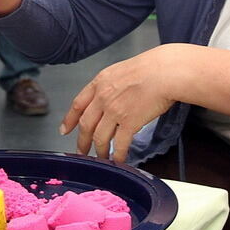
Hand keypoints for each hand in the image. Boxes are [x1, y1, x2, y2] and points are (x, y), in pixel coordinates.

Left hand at [59, 46, 175, 162]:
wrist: (165, 72)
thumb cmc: (150, 68)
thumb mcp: (121, 71)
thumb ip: (110, 87)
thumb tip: (108, 102)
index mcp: (100, 82)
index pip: (78, 104)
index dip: (69, 119)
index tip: (64, 129)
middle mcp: (103, 97)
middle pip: (85, 124)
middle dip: (81, 141)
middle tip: (80, 151)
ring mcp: (114, 111)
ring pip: (99, 137)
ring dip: (99, 151)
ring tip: (100, 158)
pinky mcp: (129, 122)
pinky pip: (119, 144)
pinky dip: (117, 155)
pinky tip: (118, 161)